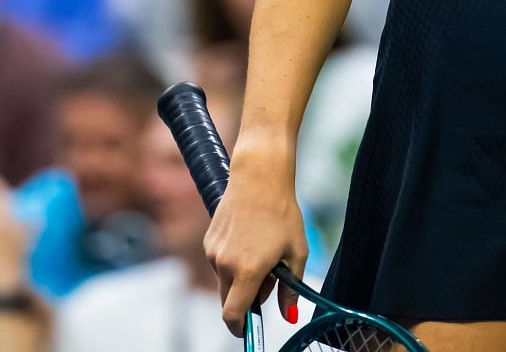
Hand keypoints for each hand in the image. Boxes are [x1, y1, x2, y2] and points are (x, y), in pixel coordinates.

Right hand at [204, 154, 309, 336]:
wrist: (258, 176)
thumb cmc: (282, 212)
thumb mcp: (297, 252)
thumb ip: (291, 289)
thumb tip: (288, 315)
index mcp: (247, 270)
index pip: (233, 314)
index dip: (241, 328)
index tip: (249, 330)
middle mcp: (225, 265)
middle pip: (229, 300)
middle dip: (247, 299)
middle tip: (270, 279)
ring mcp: (213, 252)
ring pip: (225, 281)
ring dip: (241, 278)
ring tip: (263, 251)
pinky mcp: (208, 241)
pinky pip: (220, 263)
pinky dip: (234, 262)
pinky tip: (250, 239)